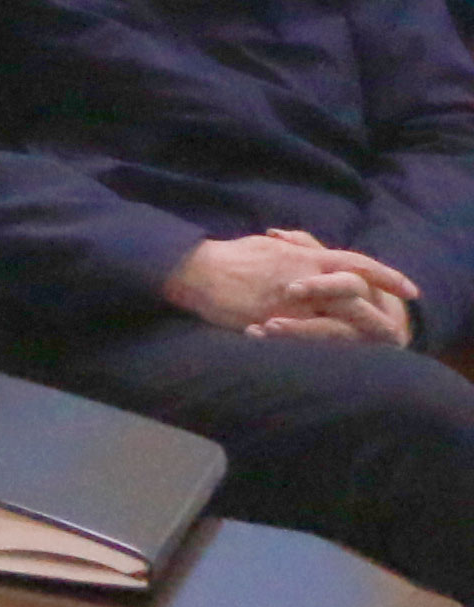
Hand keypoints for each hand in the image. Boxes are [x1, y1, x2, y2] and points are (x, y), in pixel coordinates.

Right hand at [172, 230, 418, 344]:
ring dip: (354, 337)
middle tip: (397, 333)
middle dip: (379, 316)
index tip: (411, 290)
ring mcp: (290, 302)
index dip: (387, 276)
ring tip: (367, 352)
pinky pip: (305, 339)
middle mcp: (305, 278)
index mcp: (305, 257)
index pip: (358, 263)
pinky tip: (334, 360)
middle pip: (356, 297)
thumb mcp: (268, 246)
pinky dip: (321, 348)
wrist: (195, 270)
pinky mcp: (272, 322)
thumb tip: (308, 250)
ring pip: (336, 321)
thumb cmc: (228, 256)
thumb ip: (295, 250)